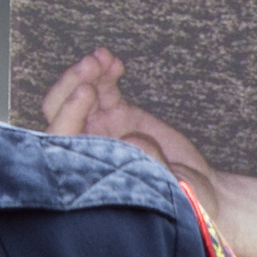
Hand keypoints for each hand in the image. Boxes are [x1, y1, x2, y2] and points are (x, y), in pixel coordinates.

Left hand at [37, 47, 214, 182]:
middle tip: (91, 67)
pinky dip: (105, 71)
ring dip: (85, 72)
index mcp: (86, 170)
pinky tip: (113, 61)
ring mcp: (99, 127)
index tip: (87, 92)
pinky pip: (103, 88)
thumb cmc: (179, 199)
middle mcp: (86, 146)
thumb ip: (148, 165)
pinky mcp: (116, 113)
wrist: (197, 189)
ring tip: (102, 56)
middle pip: (59, 111)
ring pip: (78, 94)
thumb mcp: (166, 188)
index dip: (68, 112)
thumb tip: (130, 141)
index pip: (61, 138)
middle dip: (70, 85)